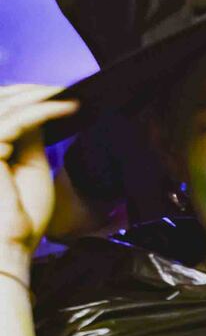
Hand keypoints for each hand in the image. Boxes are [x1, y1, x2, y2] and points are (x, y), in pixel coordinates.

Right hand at [0, 83, 77, 260]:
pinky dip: (45, 110)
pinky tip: (68, 107)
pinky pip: (17, 121)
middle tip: (64, 88)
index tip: (55, 92)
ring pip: (6, 105)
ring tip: (69, 96)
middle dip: (31, 90)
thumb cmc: (22, 216)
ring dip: (40, 96)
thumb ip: (29, 136)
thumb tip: (40, 107)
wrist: (14, 247)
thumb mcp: (30, 166)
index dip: (23, 95)